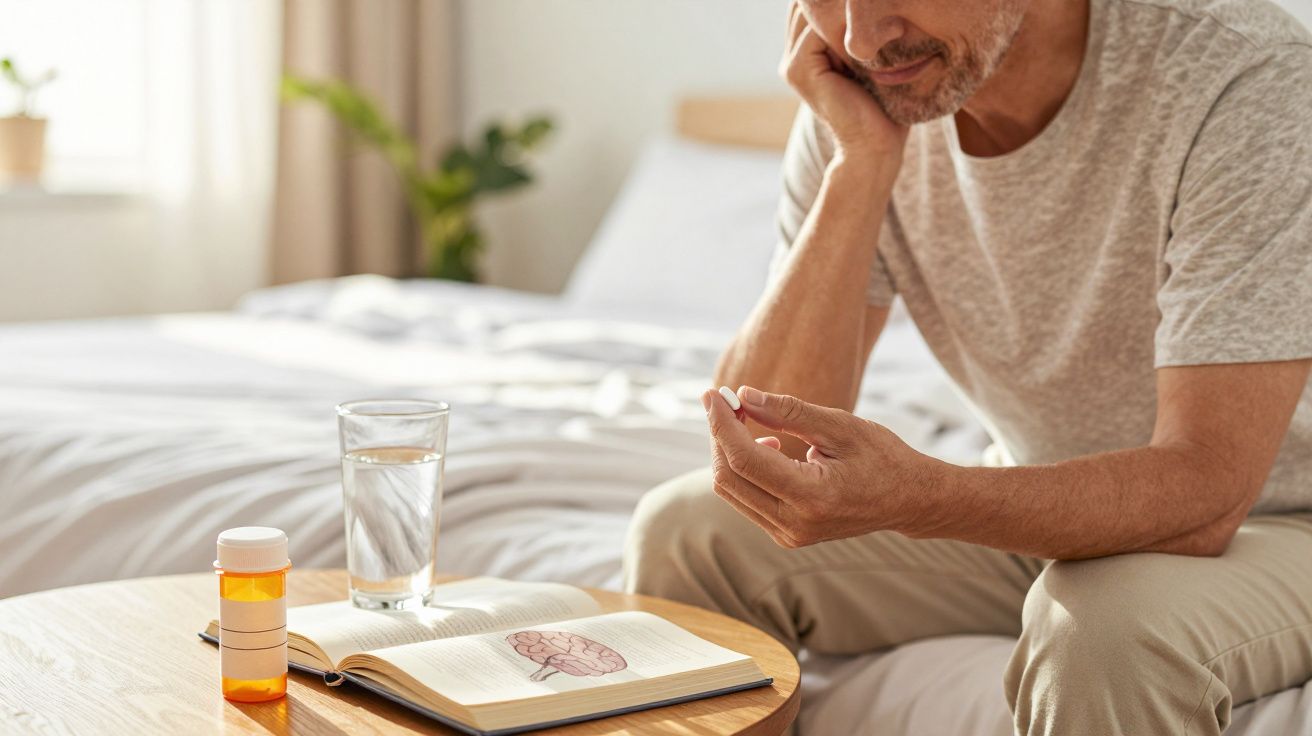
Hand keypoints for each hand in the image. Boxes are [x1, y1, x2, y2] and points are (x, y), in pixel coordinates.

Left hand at [701, 386, 940, 547]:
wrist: (908, 500)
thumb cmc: (882, 457)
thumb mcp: (841, 426)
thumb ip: (790, 411)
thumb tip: (743, 395)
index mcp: (813, 496)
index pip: (745, 460)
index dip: (722, 423)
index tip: (714, 393)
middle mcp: (795, 524)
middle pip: (729, 477)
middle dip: (720, 435)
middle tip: (728, 400)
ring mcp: (788, 534)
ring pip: (732, 490)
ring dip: (728, 451)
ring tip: (748, 418)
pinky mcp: (785, 534)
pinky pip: (746, 499)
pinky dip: (744, 468)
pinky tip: (768, 445)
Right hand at [780, 2, 907, 160]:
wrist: (874, 145)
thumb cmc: (883, 106)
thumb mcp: (872, 59)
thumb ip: (862, 33)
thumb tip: (874, 6)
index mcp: (806, 54)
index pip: (814, 7)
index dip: (838, 2)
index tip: (875, 6)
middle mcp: (792, 57)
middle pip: (807, 5)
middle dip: (837, 2)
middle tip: (876, 6)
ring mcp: (792, 64)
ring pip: (811, 12)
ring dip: (844, 10)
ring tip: (880, 16)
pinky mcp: (799, 70)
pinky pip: (817, 29)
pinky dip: (847, 25)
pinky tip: (883, 32)